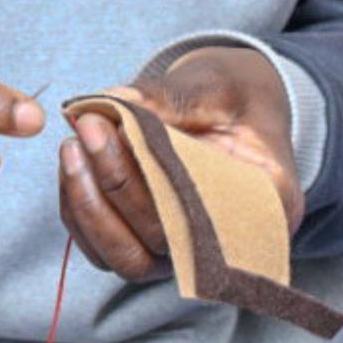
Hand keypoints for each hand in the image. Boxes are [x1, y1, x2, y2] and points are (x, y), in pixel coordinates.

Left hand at [59, 45, 301, 282]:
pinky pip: (105, 248)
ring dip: (90, 205)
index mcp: (268, 206)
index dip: (159, 183)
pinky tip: (74, 162)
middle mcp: (229, 245)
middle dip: (116, 183)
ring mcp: (185, 253)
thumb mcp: (217, 85)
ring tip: (73, 146)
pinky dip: (80, 210)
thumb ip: (172, 97)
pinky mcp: (149, 248)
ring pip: (126, 257)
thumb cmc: (233, 99)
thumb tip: (117, 101)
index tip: (120, 131)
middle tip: (89, 128)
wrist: (230, 112)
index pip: (208, 218)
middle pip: (161, 239)